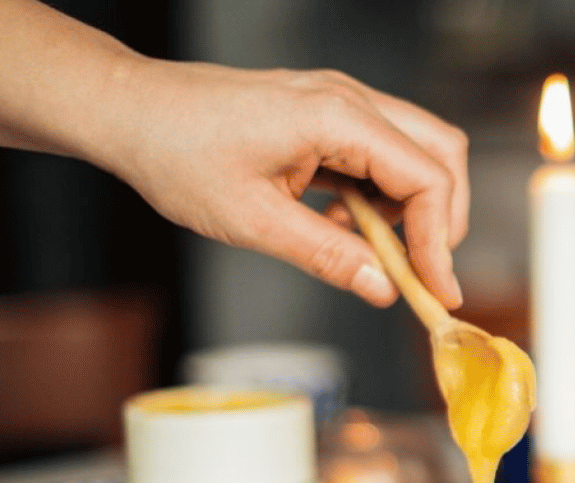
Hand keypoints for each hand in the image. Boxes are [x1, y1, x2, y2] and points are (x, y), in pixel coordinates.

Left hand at [94, 60, 467, 307]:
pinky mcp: (329, 114)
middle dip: (444, 218)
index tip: (436, 291)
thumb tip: (384, 289)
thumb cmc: (177, 152)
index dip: (439, 242)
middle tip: (423, 272)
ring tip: (370, 247)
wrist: (131, 110)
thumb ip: (329, 255)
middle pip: (442, 154)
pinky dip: (383, 194)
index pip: (427, 179)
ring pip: (418, 151)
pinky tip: (344, 221)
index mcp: (337, 118)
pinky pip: (383, 152)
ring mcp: (341, 102)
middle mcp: (350, 100)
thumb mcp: (254, 221)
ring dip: (412, 206)